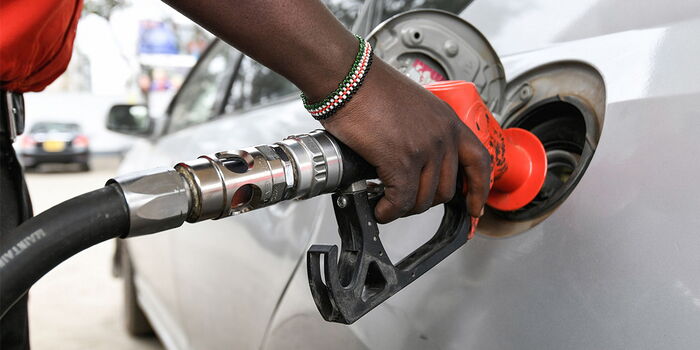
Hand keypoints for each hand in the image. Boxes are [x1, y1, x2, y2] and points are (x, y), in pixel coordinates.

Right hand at [320, 58, 491, 222]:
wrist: (349, 79)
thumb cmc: (370, 87)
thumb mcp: (413, 105)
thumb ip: (423, 130)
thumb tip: (416, 160)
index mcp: (448, 120)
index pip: (479, 161)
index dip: (479, 190)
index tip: (475, 207)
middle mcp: (442, 135)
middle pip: (447, 189)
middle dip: (425, 202)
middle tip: (406, 201)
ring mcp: (424, 149)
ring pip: (423, 199)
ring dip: (404, 208)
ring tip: (388, 203)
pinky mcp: (400, 161)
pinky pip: (400, 200)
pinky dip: (389, 211)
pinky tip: (379, 208)